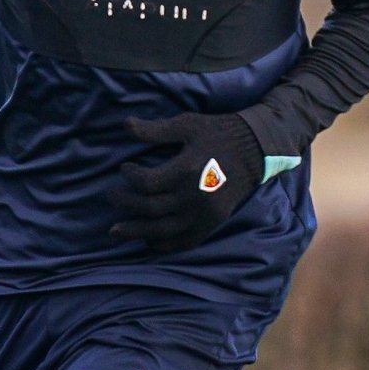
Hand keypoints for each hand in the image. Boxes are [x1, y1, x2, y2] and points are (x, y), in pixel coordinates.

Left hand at [109, 112, 263, 252]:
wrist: (256, 150)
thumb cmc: (218, 133)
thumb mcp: (187, 124)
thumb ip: (156, 130)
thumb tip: (125, 125)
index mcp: (186, 169)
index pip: (146, 183)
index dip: (130, 177)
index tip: (125, 169)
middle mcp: (193, 196)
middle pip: (149, 209)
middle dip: (125, 204)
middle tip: (111, 197)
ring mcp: (203, 213)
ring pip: (162, 231)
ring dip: (136, 232)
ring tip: (116, 231)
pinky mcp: (211, 223)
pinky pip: (184, 242)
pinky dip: (164, 245)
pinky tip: (148, 241)